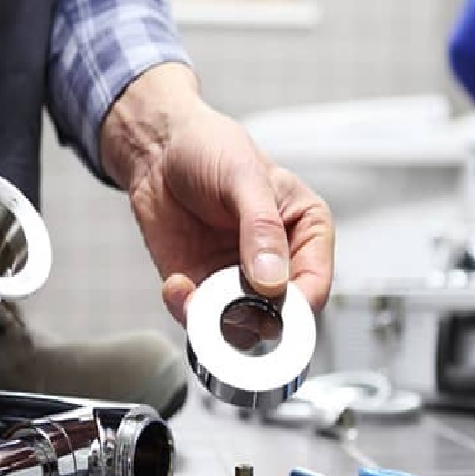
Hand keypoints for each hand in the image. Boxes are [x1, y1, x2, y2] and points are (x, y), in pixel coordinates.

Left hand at [101, 64, 334, 324]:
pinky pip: (201, 318)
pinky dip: (187, 310)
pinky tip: (177, 285)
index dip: (299, 302)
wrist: (158, 151)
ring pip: (242, 326)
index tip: (273, 303)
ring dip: (217, 320)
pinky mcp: (203, 288)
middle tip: (230, 307)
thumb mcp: (244, 177)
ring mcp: (240, 280)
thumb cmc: (212, 149)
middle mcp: (278, 263)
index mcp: (306, 231)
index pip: (316, 282)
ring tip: (195, 293)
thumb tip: (272, 280)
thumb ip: (262, 227)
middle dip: (256, 319)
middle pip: (281, 315)